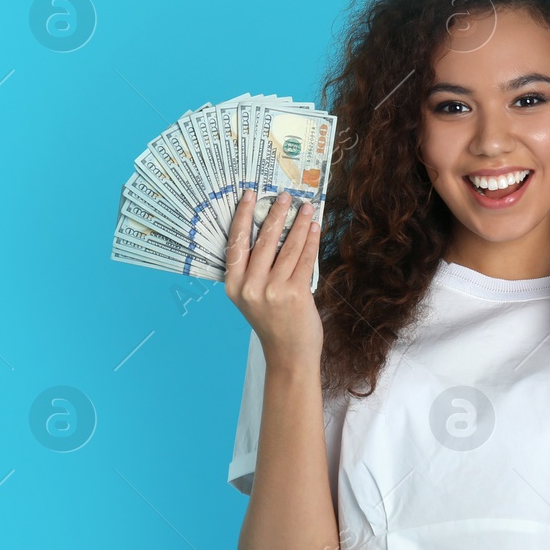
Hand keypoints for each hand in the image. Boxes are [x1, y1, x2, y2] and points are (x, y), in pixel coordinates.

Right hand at [225, 189, 323, 361]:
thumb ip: (255, 270)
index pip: (235, 243)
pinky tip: (314, 228)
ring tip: (306, 207)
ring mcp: (273, 290)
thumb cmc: (272, 323)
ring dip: (299, 223)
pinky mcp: (295, 293)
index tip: (249, 194)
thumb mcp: (252, 298)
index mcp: (234, 286)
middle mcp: (250, 287)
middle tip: (285, 195)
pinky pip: (305, 259)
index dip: (242, 216)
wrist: (288, 354)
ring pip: (288, 246)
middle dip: (276, 212)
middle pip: (264, 239)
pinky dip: (311, 240)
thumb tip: (272, 230)